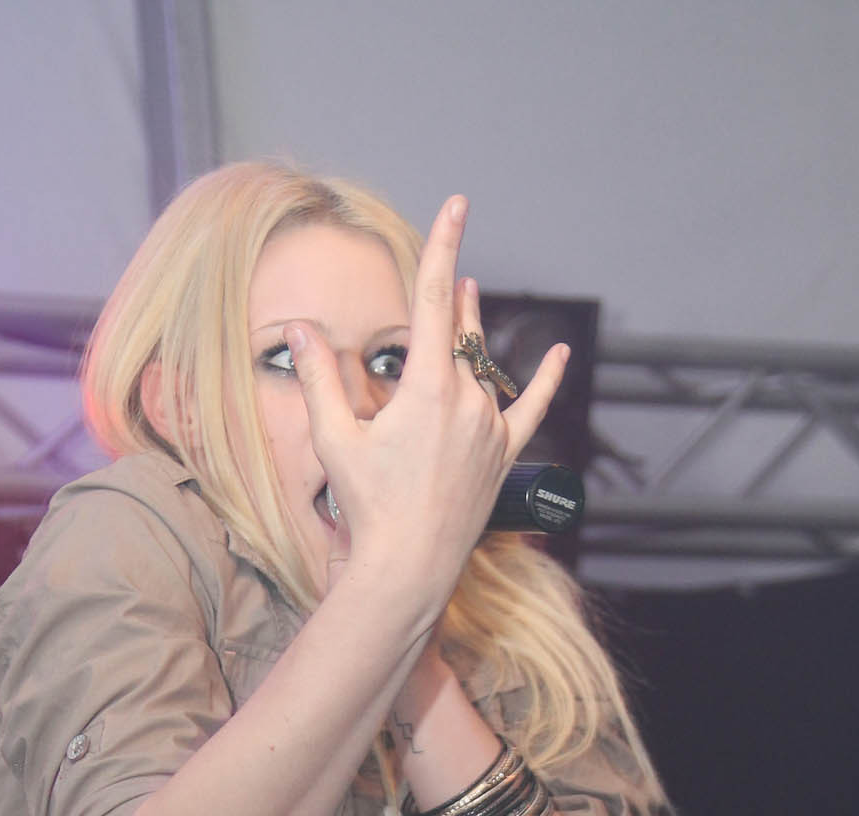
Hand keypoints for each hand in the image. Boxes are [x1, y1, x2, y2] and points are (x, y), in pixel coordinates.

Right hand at [283, 198, 568, 614]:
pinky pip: (531, 409)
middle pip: (460, 331)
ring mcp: (490, 429)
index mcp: (427, 388)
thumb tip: (299, 330)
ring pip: (485, 365)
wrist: (408, 567)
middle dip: (451, 296)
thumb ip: (319, 379)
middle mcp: (468, 400)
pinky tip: (558, 353)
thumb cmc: (368, 507)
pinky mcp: (503, 456)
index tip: (457, 205)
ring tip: (470, 299)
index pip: (434, 298)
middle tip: (449, 269)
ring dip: (474, 331)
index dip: (443, 245)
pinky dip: (546, 379)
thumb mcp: (334, 439)